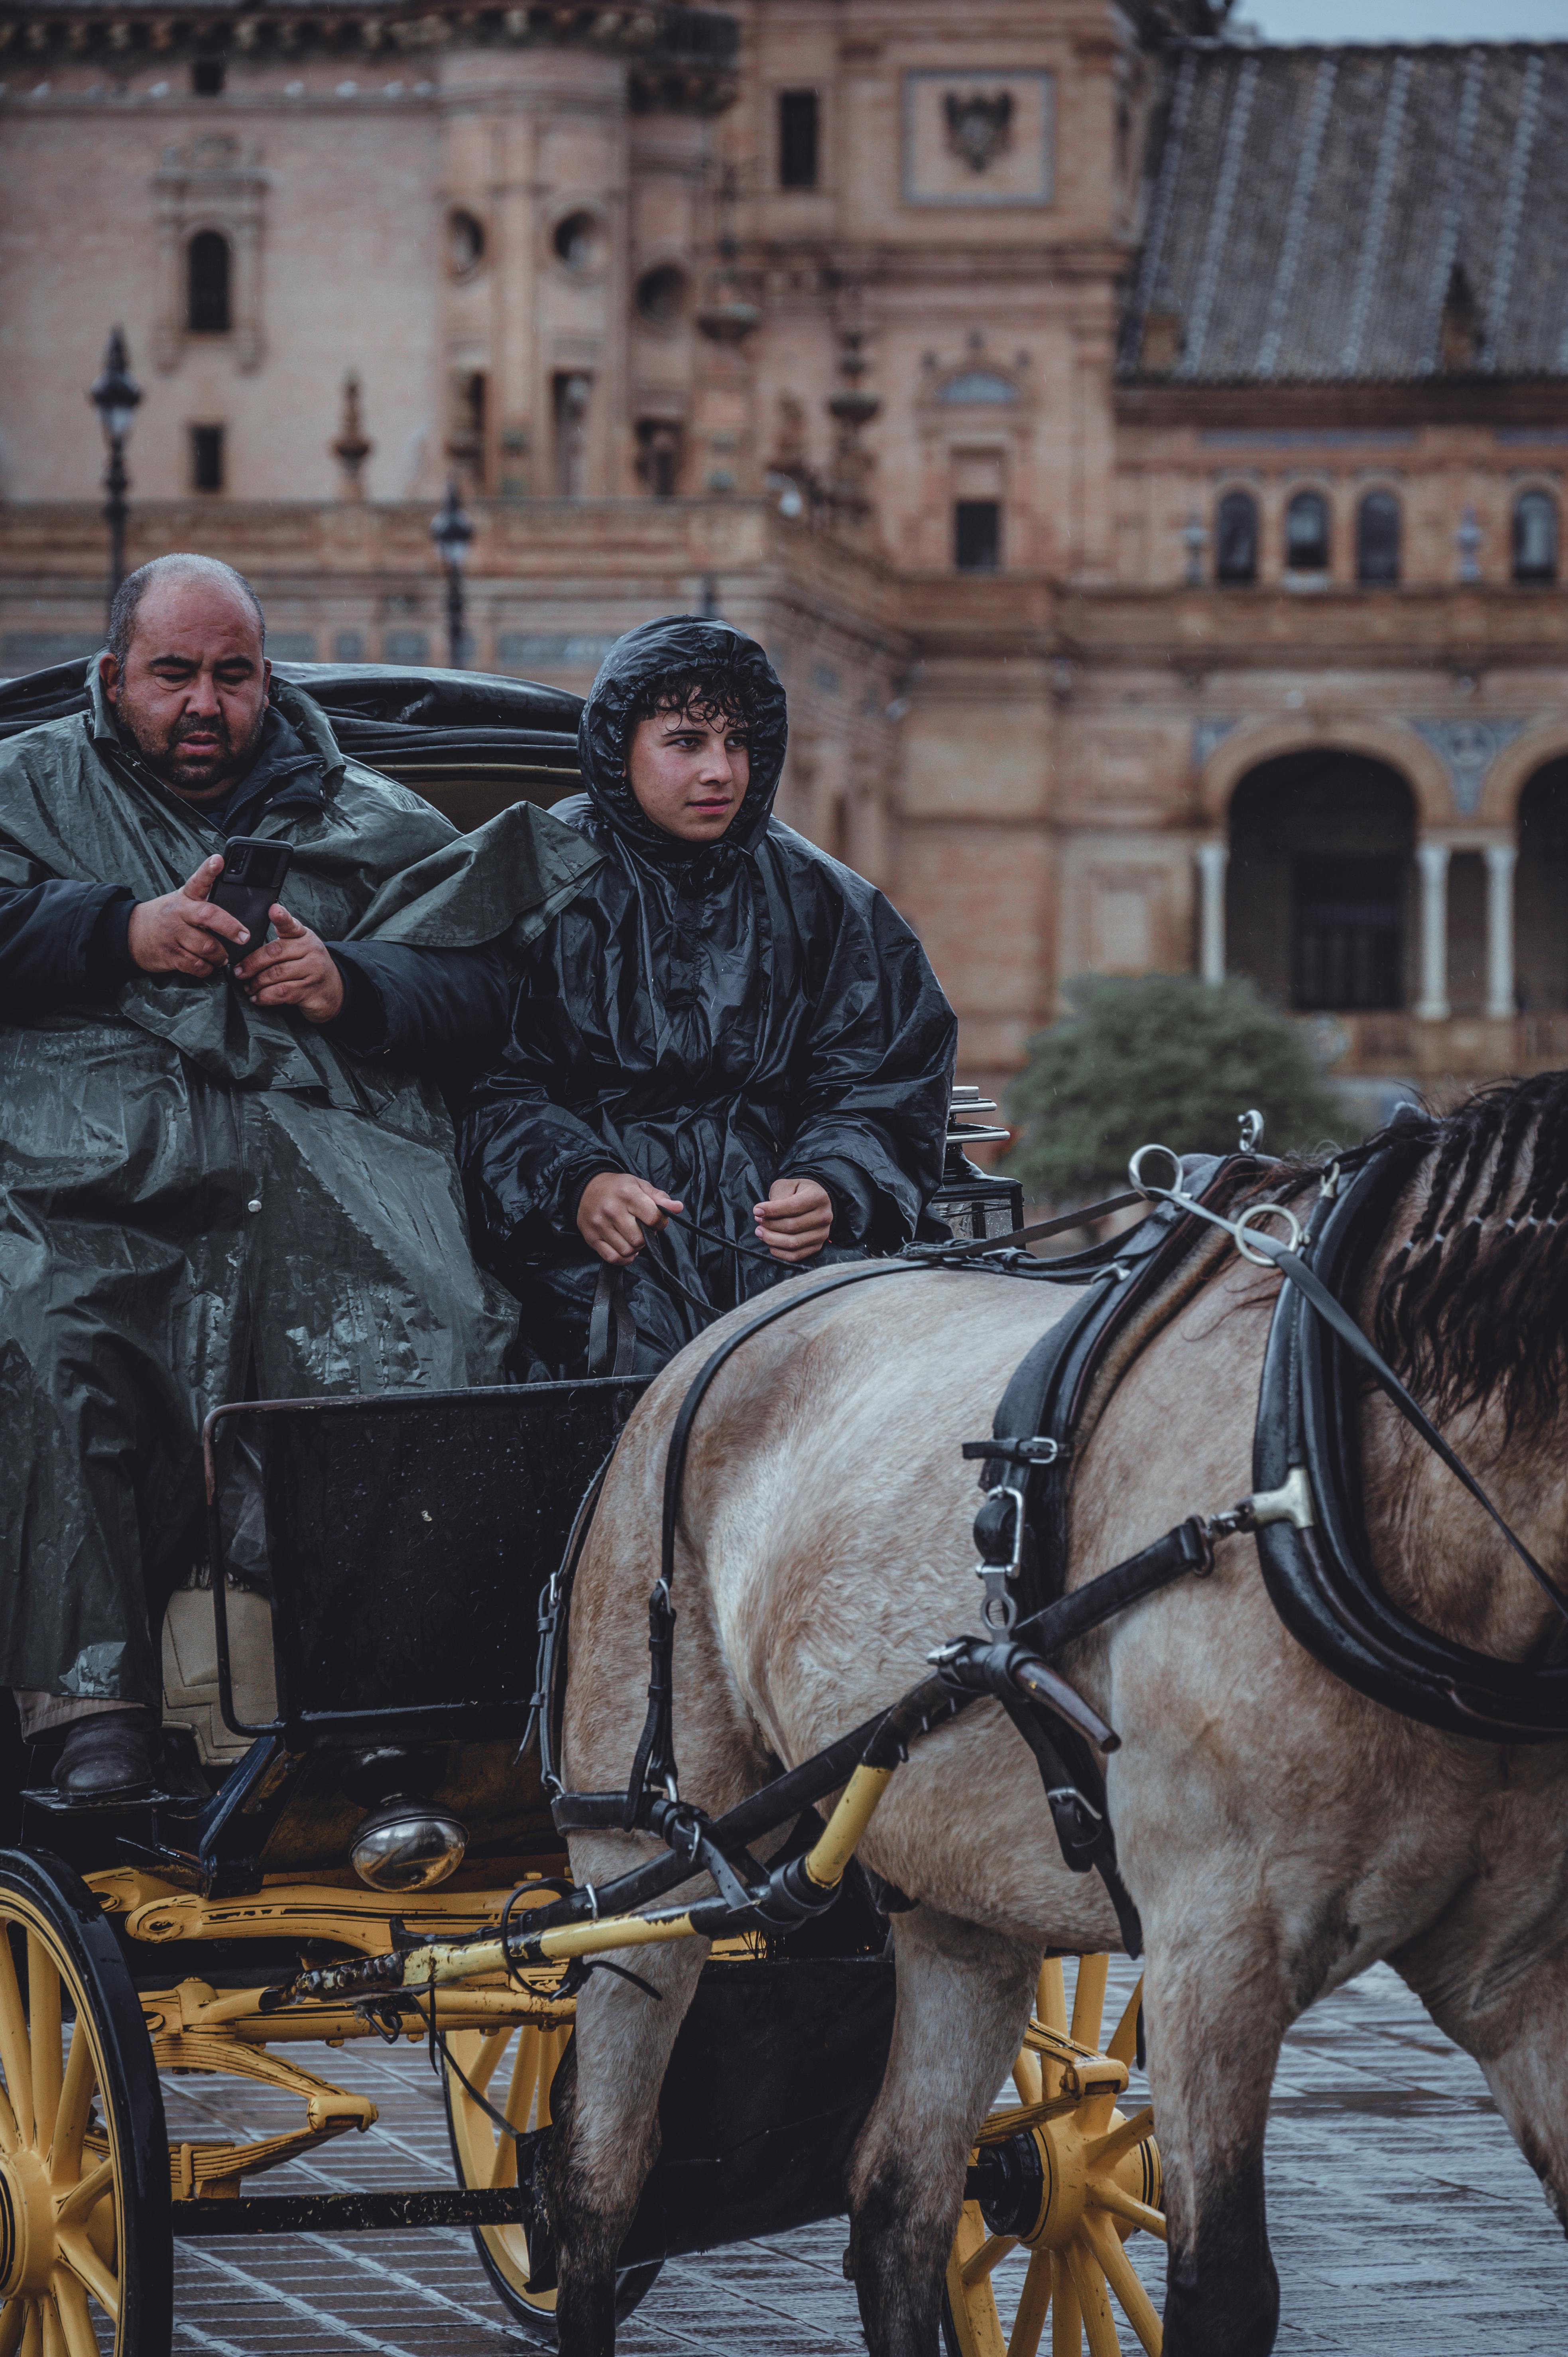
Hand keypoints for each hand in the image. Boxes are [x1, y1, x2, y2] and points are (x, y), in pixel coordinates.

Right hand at [126, 853, 251, 977]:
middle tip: (244, 936)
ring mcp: (172, 934)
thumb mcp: (181, 901)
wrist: (130, 933)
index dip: (209, 870)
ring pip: (206, 947)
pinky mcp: (169, 955)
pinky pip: (196, 965)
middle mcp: (178, 913)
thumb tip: (239, 907)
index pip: (198, 880)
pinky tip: (208, 966)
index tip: (219, 860)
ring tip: (223, 957)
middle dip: (230, 927)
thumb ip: (203, 901)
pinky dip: (207, 969)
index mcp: (184, 897)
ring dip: (220, 956)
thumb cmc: (166, 917)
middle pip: (208, 916)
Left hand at [232, 905, 344, 1023]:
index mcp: (304, 936)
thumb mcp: (300, 949)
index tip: (274, 910)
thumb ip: (279, 944)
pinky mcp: (310, 991)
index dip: (281, 917)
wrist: (335, 991)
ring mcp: (313, 971)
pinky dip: (265, 997)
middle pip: (275, 953)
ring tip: (248, 988)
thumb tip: (246, 947)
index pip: (291, 925)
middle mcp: (311, 950)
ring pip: (275, 974)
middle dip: (251, 963)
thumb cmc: (309, 967)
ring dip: (256, 983)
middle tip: (239, 972)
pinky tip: (258, 998)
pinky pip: (281, 992)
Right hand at [577, 1173, 683, 1265]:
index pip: (653, 1218)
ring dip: (634, 1248)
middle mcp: (612, 1210)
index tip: (655, 1221)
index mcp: (628, 1195)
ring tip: (631, 1237)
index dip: (660, 1223)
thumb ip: (660, 1198)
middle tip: (641, 1229)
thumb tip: (678, 1207)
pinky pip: (612, 1258)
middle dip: (645, 1237)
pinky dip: (623, 1258)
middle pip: (639, 1239)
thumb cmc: (618, 1188)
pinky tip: (625, 1248)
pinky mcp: (591, 1238)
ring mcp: (600, 1225)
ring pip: (627, 1251)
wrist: (587, 1187)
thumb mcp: (640, 1185)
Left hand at [754, 1176, 832, 1263]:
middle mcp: (824, 1217)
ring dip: (771, 1239)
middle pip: (792, 1226)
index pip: (794, 1207)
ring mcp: (822, 1234)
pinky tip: (770, 1243)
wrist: (814, 1201)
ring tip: (760, 1231)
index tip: (757, 1210)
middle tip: (758, 1220)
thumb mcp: (787, 1185)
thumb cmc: (798, 1192)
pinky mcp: (817, 1246)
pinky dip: (779, 1252)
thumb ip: (778, 1196)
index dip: (773, 1210)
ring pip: (793, 1243)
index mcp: (818, 1197)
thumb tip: (764, 1213)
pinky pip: (795, 1255)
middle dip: (770, 1225)